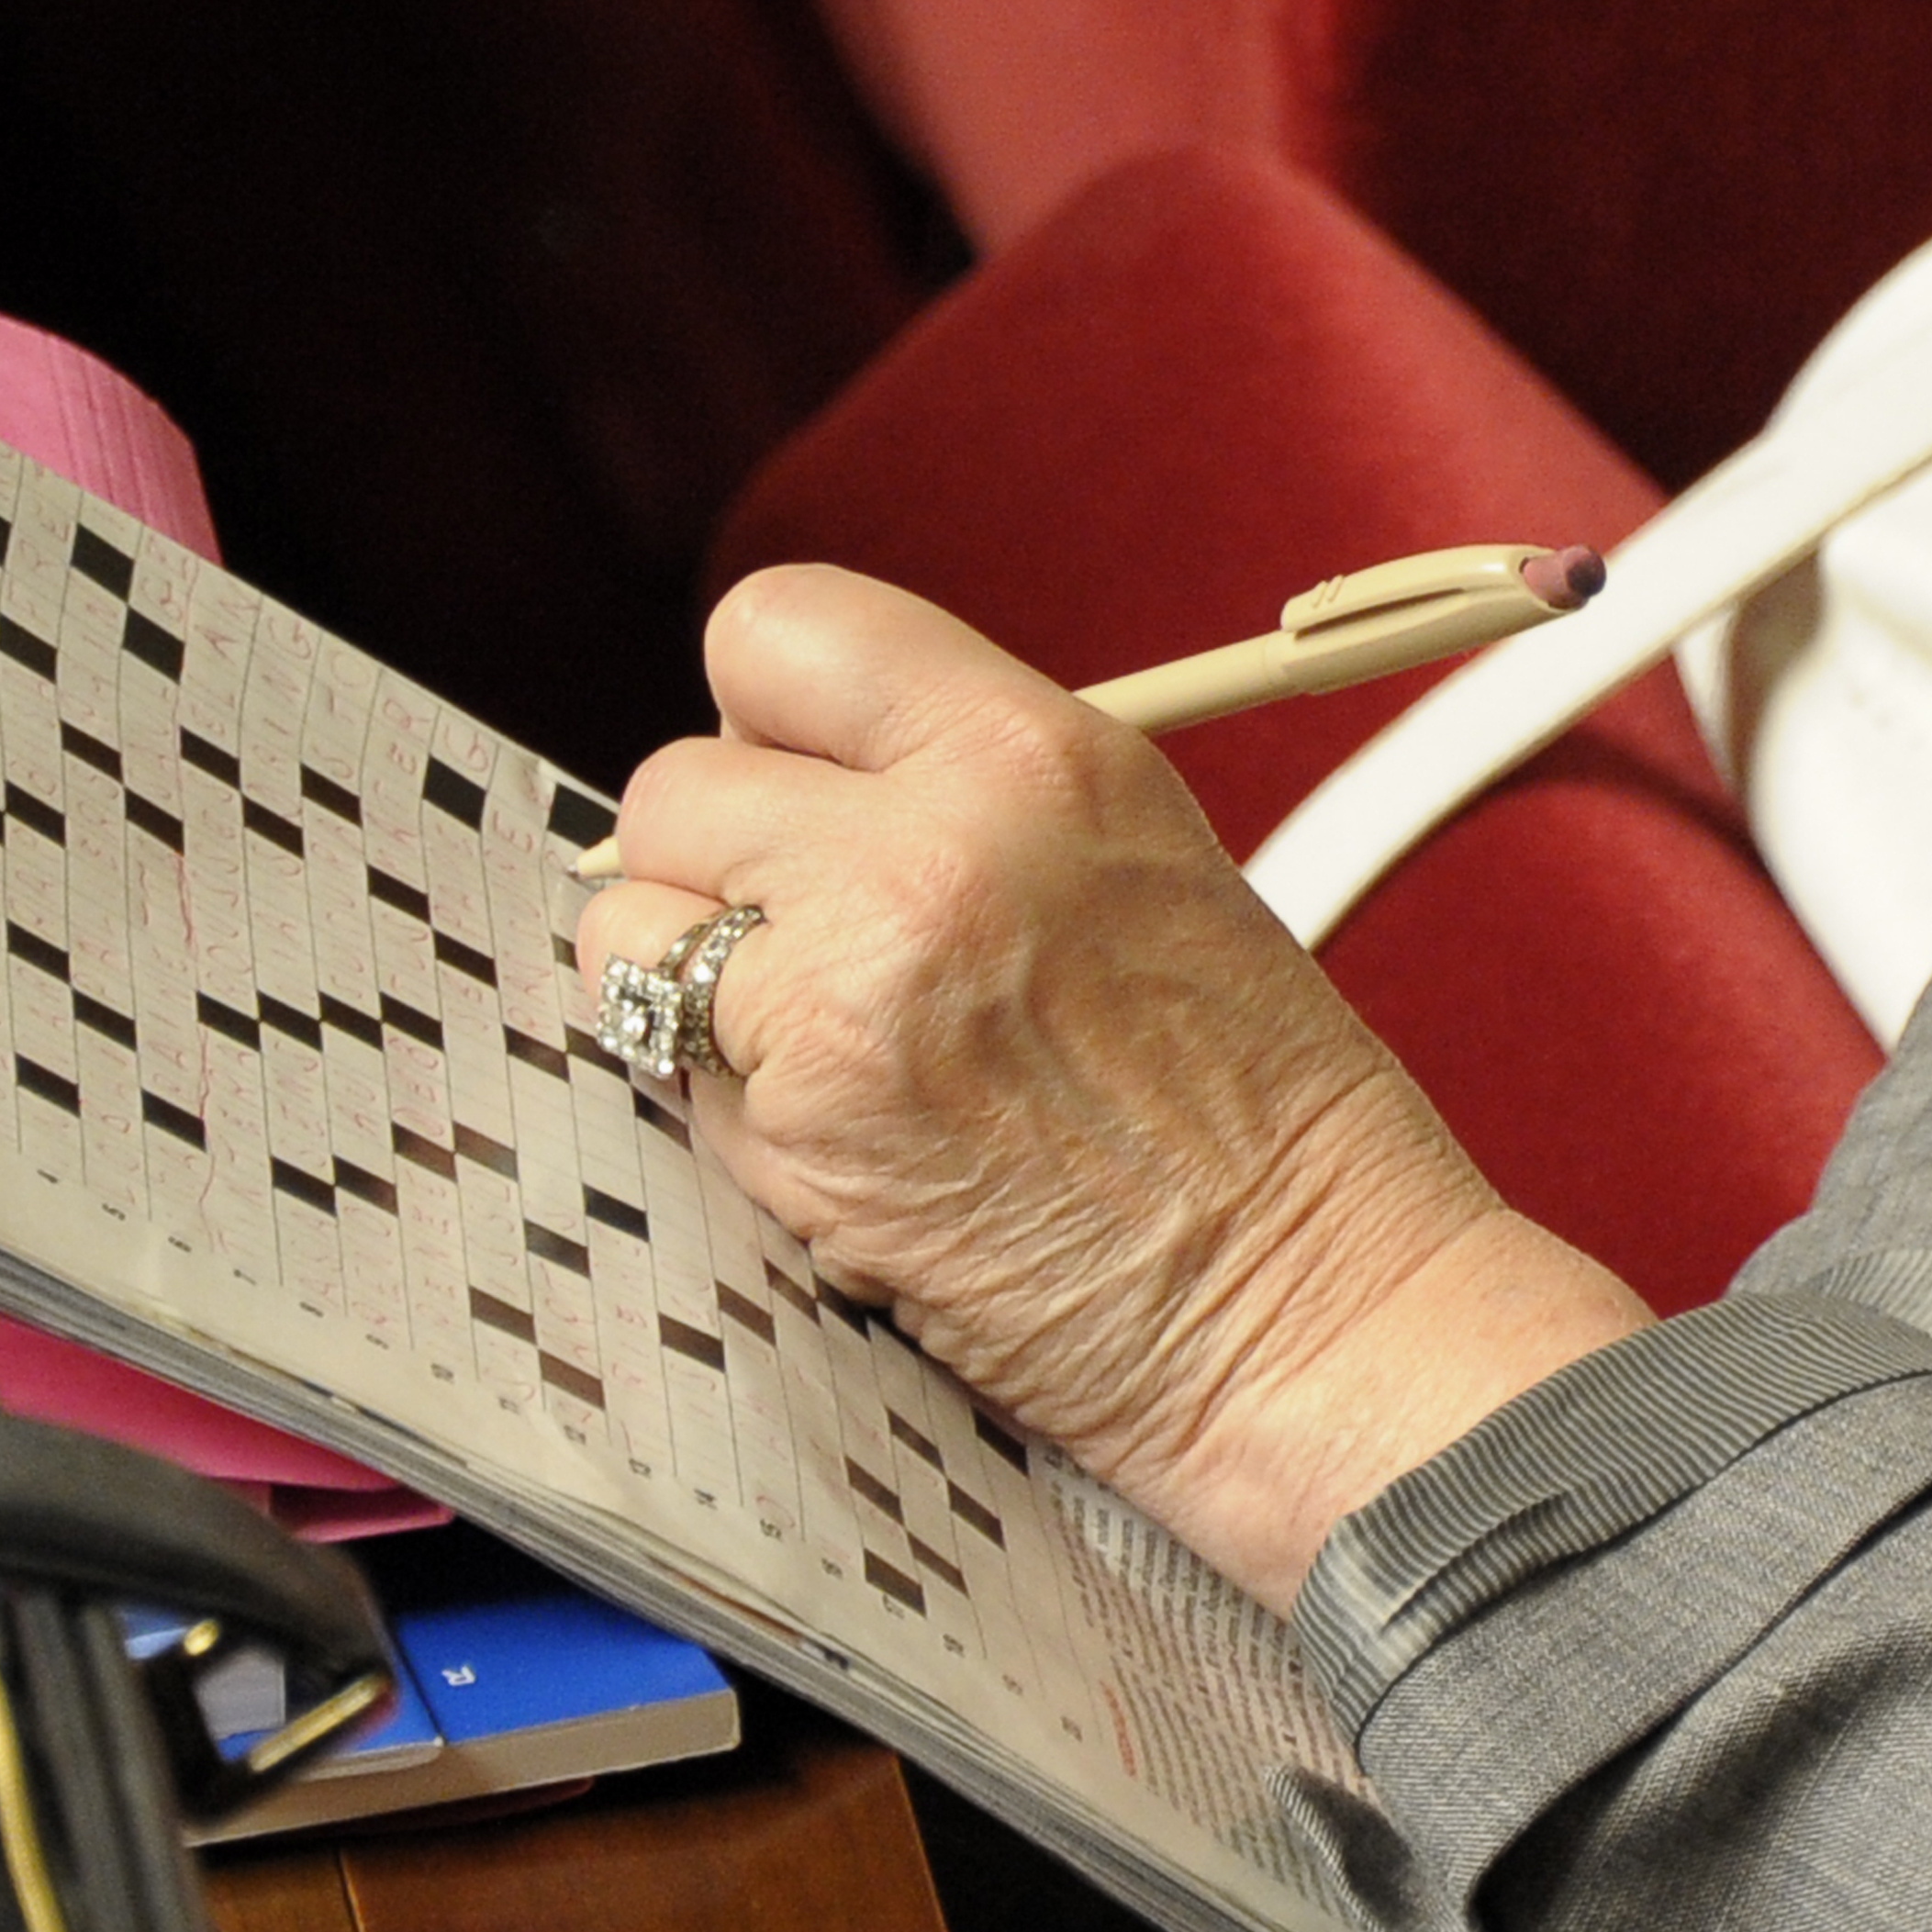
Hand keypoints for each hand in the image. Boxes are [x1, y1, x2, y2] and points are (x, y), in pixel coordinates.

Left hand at [578, 566, 1647, 1605]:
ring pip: (627, 935)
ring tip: (835, 1052)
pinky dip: (733, 1112)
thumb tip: (772, 780)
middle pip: (672, 788)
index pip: (775, 629)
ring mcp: (844, 992)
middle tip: (816, 950)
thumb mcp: (1127, 855)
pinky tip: (856, 1143)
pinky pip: (671, 1078)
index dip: (762, 719)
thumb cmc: (1244, 1100)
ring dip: (692, 992)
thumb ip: (948, 792)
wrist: (1304, 1302)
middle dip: (715, 872)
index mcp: (1029, 751)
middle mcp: (925, 849)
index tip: (792, 786)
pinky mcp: (797, 1129)